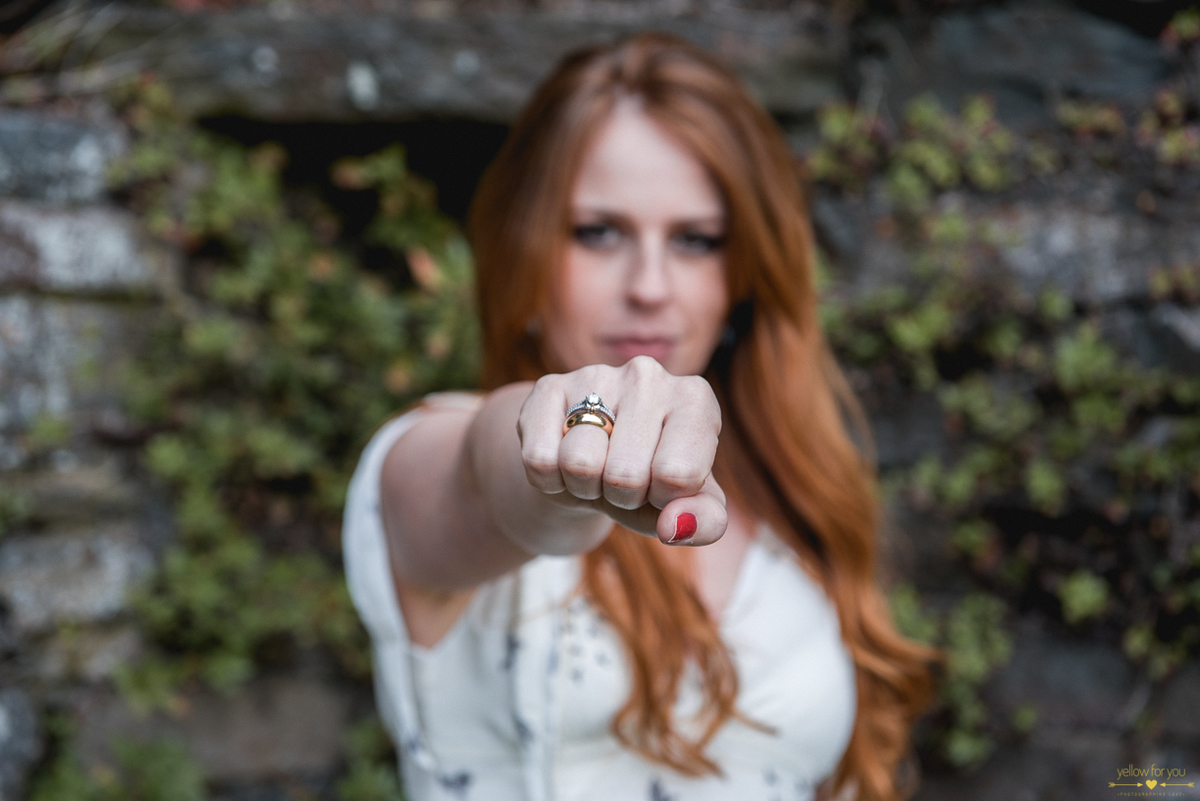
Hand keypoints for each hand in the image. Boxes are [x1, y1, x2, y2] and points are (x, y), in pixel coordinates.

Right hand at [516, 356, 726, 544]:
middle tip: (623, 482)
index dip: (664, 499)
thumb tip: (674, 526)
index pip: (678, 475)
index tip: (661, 486)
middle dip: (622, 496)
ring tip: (596, 471)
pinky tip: (564, 462)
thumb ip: (706, 521)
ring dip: (584, 487)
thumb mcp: (688, 506)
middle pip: (625, 475)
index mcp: (695, 399)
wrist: (593, 464)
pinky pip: (539, 459)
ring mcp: (596, 375)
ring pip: (579, 464)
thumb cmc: (651, 483)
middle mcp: (648, 375)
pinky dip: (550, 481)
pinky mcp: (548, 386)